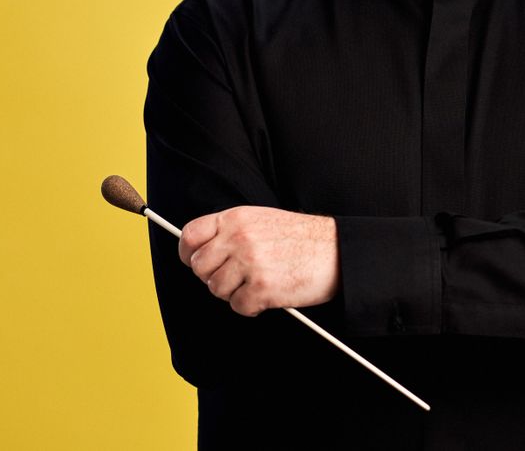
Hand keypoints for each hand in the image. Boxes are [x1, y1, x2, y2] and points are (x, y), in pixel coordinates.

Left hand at [178, 206, 338, 316]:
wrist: (337, 251)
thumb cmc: (303, 238)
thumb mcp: (263, 220)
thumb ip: (232, 231)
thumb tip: (204, 252)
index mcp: (237, 218)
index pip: (191, 234)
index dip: (187, 252)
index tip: (193, 261)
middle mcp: (239, 238)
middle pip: (199, 267)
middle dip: (214, 276)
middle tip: (237, 276)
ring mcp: (249, 262)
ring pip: (216, 289)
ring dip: (235, 292)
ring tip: (259, 282)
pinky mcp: (260, 287)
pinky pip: (238, 306)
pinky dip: (252, 305)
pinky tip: (270, 293)